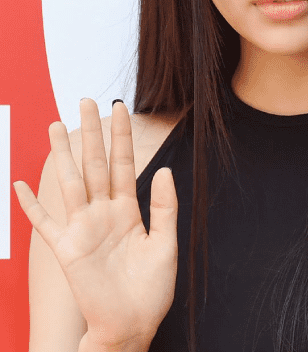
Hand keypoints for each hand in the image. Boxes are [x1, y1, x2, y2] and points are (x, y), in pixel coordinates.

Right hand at [14, 99, 177, 347]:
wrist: (132, 326)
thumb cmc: (152, 289)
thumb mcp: (166, 243)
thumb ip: (165, 207)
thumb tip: (166, 169)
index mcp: (128, 209)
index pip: (124, 163)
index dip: (121, 135)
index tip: (119, 107)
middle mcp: (103, 213)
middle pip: (95, 164)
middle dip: (90, 133)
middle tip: (85, 101)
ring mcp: (83, 229)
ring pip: (70, 182)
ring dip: (62, 155)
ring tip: (55, 126)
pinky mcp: (67, 249)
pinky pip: (45, 223)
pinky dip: (32, 205)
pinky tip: (21, 184)